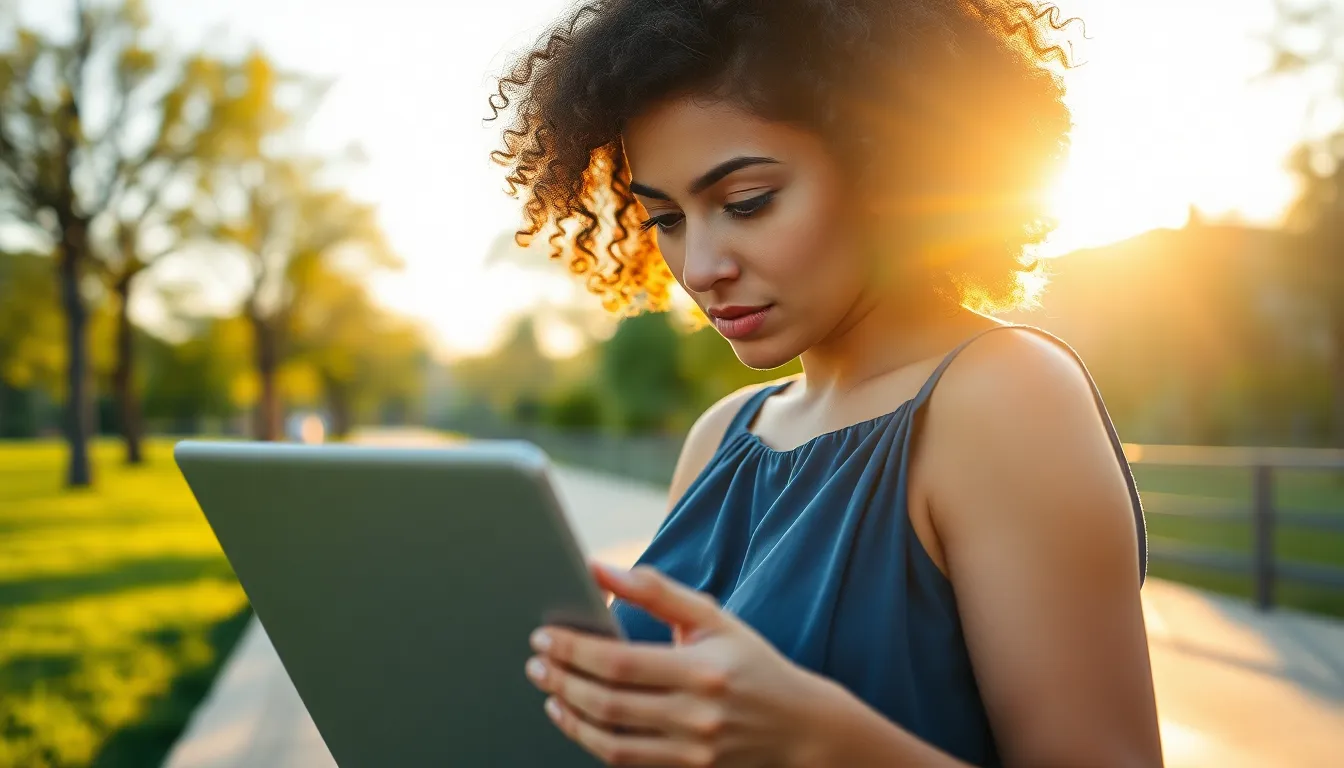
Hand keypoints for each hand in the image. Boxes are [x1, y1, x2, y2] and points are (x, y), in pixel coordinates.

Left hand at [524, 562, 839, 766]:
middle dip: (561, 680)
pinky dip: (594, 743)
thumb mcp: (713, 619)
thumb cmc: (751, 663)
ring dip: (570, 717)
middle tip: (535, 662)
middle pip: (608, 703)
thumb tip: (599, 568)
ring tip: (549, 691)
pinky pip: (628, 764)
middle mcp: (698, 716)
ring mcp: (693, 754)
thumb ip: (655, 591)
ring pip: (611, 743)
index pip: (619, 662)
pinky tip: (577, 720)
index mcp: (703, 670)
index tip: (542, 636)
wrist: (802, 729)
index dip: (573, 650)